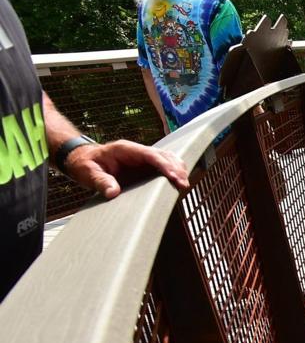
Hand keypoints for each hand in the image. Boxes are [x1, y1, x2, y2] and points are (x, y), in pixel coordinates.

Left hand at [63, 139, 189, 199]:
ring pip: (168, 158)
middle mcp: (137, 151)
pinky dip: (174, 171)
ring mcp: (143, 158)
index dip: (165, 165)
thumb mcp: (87, 173)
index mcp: (125, 149)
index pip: (151, 155)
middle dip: (176, 168)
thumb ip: (101, 181)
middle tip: (183, 185)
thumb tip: (113, 192)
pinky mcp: (145, 166)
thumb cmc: (84, 164)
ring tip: (184, 185)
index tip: (174, 177)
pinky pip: (164, 165)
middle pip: (164, 155)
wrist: (82, 160)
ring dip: (178, 169)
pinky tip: (179, 182)